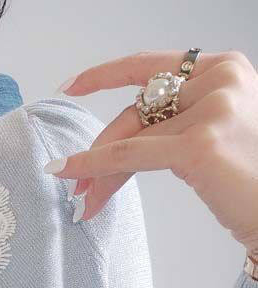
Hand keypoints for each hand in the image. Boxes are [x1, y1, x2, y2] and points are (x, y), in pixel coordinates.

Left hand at [45, 50, 257, 255]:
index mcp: (226, 68)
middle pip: (138, 110)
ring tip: (83, 199)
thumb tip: (111, 146)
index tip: (72, 87)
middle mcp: (222, 79)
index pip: (153, 64)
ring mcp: (213, 109)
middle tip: (78, 182)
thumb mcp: (213, 135)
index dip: (106, 74)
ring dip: (100, 170)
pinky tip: (70, 172)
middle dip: (102, 146)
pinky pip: (130, 154)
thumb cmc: (249, 182)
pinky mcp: (200, 144)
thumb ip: (174, 123)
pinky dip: (95, 164)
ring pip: (132, 137)